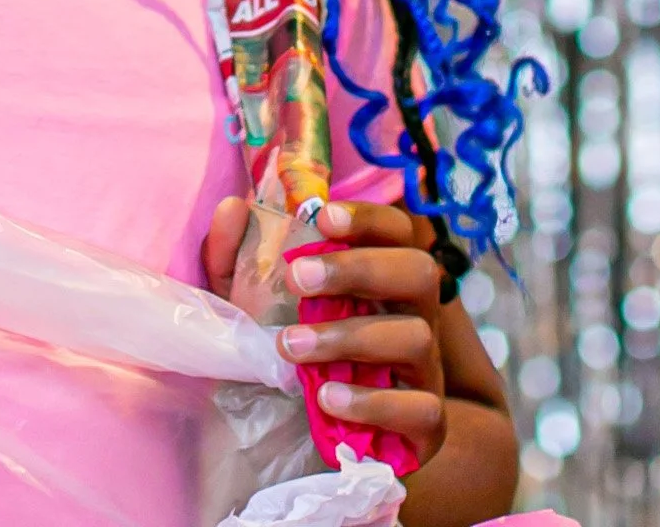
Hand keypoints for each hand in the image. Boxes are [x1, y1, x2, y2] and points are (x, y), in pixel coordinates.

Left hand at [202, 195, 446, 471]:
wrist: (312, 450)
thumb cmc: (290, 361)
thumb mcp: (252, 308)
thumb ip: (235, 258)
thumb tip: (233, 208)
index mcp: (382, 281)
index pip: (397, 232)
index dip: (369, 217)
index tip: (322, 217)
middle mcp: (413, 318)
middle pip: (419, 272)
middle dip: (359, 268)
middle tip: (298, 278)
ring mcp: (425, 372)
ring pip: (417, 337)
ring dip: (350, 337)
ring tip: (291, 347)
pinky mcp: (426, 428)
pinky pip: (422, 409)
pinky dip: (373, 402)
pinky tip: (328, 399)